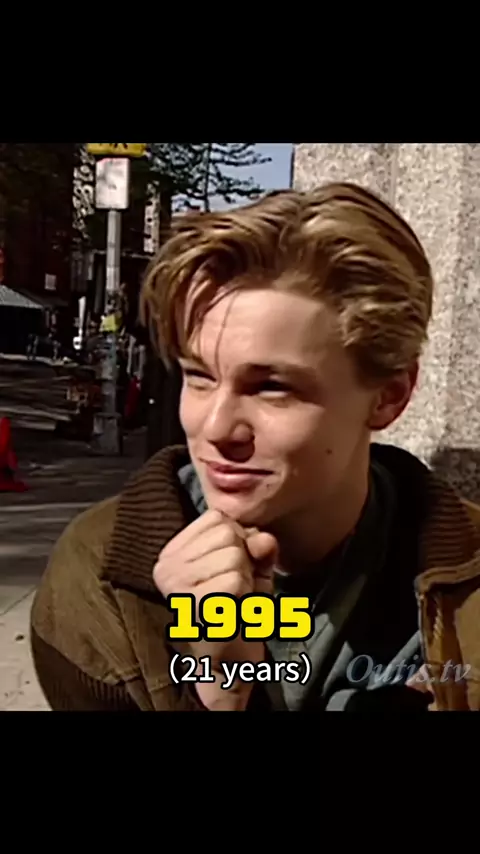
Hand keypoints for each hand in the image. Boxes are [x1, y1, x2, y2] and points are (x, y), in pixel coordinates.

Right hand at [154, 510, 277, 708]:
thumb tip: (262, 537)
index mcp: (172, 552)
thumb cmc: (237, 613)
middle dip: (244, 559)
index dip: (239, 541)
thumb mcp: (251, 569)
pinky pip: (236, 580)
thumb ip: (257, 546)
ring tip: (234, 601)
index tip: (231, 571)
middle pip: (227, 532)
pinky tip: (234, 612)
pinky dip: (246, 597)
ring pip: (234, 555)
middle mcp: (167, 565)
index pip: (217, 518)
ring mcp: (177, 584)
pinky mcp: (192, 604)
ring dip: (246, 579)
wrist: (229, 666)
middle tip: (234, 590)